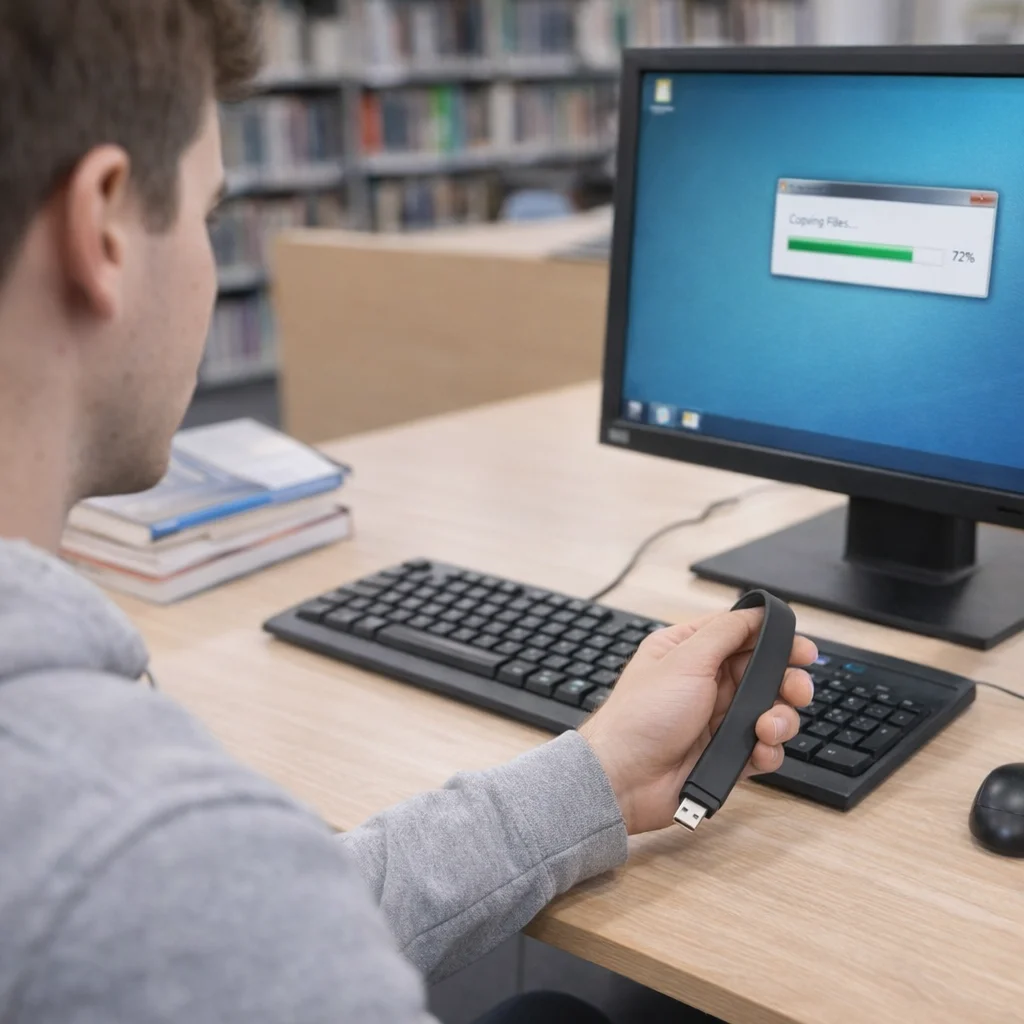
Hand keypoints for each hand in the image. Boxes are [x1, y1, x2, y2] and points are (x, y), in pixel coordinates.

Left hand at [578, 608, 815, 834]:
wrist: (625, 778)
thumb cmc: (641, 716)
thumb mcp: (684, 660)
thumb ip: (724, 633)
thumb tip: (755, 613)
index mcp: (689, 651)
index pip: (741, 635)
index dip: (775, 640)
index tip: (802, 650)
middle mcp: (705, 682)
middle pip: (764, 673)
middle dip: (786, 682)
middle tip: (796, 691)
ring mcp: (716, 719)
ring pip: (770, 711)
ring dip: (779, 719)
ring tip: (766, 727)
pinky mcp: (725, 754)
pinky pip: (763, 747)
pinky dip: (767, 749)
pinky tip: (757, 750)